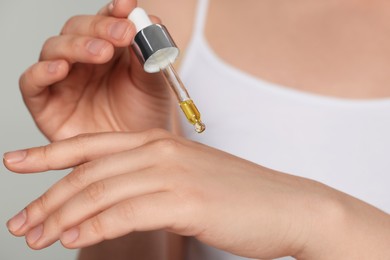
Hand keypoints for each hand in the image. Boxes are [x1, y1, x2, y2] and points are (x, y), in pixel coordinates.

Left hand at [4, 130, 389, 258]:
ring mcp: (173, 174)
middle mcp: (161, 151)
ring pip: (101, 192)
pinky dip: (94, 227)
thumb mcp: (186, 178)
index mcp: (159, 142)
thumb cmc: (239, 195)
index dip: (49, 154)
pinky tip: (73, 240)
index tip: (17, 164)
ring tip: (37, 236)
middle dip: (48, 197)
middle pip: (89, 172)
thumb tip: (112, 201)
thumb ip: (149, 181)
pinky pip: (125, 212)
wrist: (287, 205)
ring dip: (62, 216)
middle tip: (21, 222)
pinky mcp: (186, 201)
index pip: (92, 145)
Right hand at [20, 0, 172, 140]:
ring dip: (75, 46)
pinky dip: (42, 72)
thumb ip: (149, 54)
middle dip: (99, 28)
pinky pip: (32, 83)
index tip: (127, 6)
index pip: (105, 21)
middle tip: (122, 33)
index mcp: (110, 50)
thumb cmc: (145, 116)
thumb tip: (149, 21)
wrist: (138, 156)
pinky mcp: (46, 105)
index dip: (113, 11)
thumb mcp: (153, 83)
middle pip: (77, 30)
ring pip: (54, 49)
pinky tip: (60, 68)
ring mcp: (63, 81)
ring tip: (100, 52)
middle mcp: (83, 61)